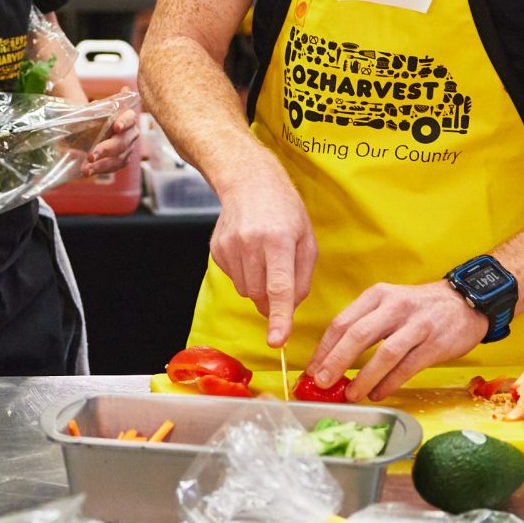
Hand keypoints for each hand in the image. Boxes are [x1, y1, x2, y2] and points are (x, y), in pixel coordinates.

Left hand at [79, 104, 138, 176]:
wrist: (90, 128)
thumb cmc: (92, 117)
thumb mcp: (91, 112)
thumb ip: (90, 113)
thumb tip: (81, 115)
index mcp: (127, 117)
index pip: (130, 118)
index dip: (125, 122)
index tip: (117, 127)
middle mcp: (131, 133)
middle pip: (122, 142)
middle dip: (106, 150)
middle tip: (91, 157)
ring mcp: (129, 148)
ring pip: (118, 159)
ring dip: (100, 165)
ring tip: (85, 170)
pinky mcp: (123, 160)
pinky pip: (114, 167)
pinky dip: (100, 170)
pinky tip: (89, 172)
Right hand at [208, 172, 314, 346]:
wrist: (249, 181)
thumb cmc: (285, 210)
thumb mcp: (306, 240)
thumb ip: (301, 278)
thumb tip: (289, 308)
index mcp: (279, 240)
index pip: (279, 287)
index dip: (280, 317)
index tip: (277, 341)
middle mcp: (251, 242)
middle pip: (259, 294)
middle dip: (271, 300)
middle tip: (280, 281)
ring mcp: (229, 246)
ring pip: (244, 290)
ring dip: (257, 286)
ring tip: (264, 258)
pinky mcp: (217, 249)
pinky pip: (233, 278)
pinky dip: (244, 274)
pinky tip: (249, 252)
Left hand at [311, 281, 487, 401]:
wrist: (465, 302)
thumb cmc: (419, 309)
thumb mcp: (388, 304)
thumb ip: (363, 326)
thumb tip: (332, 359)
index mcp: (377, 295)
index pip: (342, 322)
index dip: (324, 348)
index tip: (311, 369)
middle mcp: (395, 306)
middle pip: (358, 334)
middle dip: (336, 361)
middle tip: (322, 382)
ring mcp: (417, 325)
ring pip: (385, 353)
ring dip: (364, 377)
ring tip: (350, 394)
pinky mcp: (435, 343)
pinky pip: (408, 366)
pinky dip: (390, 383)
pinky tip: (377, 393)